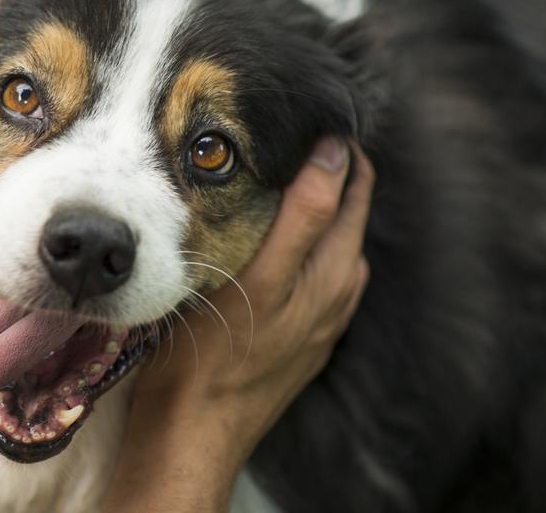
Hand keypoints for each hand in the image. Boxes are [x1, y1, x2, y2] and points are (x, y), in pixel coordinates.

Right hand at [103, 138, 373, 512]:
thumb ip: (304, 216)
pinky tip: (261, 239)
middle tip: (277, 135)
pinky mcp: (297, 336)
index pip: (354, 183)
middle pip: (345, 210)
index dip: (337, 145)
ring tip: (266, 176)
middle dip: (323, 170)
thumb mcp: (260, 277)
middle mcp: (338, 291)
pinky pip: (308, 272)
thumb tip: (335, 155)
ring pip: (326, 241)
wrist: (192, 432)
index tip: (302, 114)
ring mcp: (320, 317)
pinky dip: (296, 242)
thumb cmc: (212, 354)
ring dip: (308, 205)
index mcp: (336, 270)